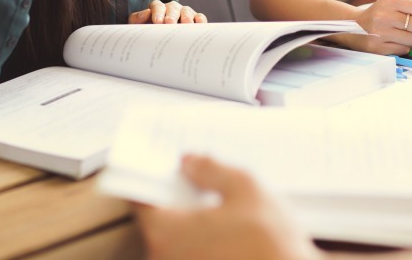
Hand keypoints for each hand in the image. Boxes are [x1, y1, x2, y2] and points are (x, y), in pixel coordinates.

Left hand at [128, 0, 207, 23]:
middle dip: (171, 15)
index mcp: (157, 8)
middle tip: (170, 23)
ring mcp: (185, 12)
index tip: (157, 22)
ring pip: (187, 11)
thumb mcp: (139, 26)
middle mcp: (172, 8)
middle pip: (172, 8)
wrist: (163, 40)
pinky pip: (200, 17)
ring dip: (186, 17)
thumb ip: (137, 19)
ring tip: (186, 24)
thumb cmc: (150, 31)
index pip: (157, 6)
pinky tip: (200, 26)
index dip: (157, 13)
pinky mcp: (196, 19)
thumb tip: (146, 13)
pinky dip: (200, 21)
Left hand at [134, 155, 319, 259]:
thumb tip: (190, 162)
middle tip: (197, 184)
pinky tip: (230, 236)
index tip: (159, 169)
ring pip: (177, 244)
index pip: (141, 200)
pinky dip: (204, 245)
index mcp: (167, 233)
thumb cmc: (270, 244)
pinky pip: (193, 255)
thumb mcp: (244, 188)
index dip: (151, 180)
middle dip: (176, 202)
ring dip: (192, 227)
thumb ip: (211, 170)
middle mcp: (166, 259)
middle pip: (159, 223)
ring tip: (221, 211)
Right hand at [349, 0, 411, 54]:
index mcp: (390, 1)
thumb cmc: (380, 13)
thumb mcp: (395, 3)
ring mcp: (380, 33)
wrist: (353, 26)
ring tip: (405, 34)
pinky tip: (395, 40)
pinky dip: (404, 46)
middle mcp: (384, 16)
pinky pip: (405, 49)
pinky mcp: (378, 48)